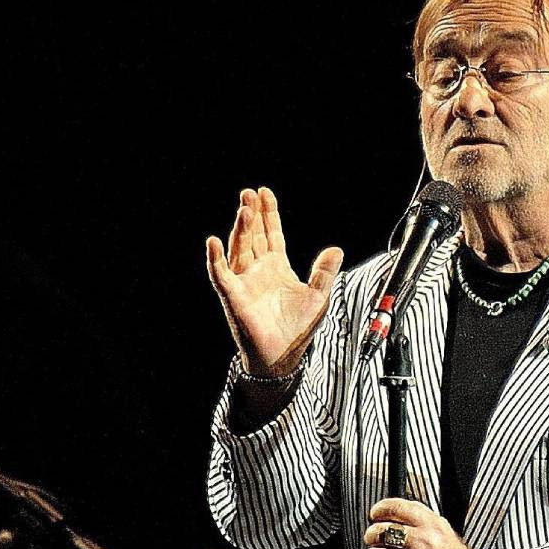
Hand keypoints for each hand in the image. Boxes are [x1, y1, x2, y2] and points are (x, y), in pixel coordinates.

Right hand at [205, 187, 343, 376]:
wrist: (283, 356)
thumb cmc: (298, 329)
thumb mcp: (318, 296)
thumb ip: (325, 272)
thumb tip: (335, 250)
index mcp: (277, 266)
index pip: (271, 233)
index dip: (268, 213)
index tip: (264, 193)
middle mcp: (258, 270)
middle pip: (252, 235)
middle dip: (251, 213)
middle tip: (249, 193)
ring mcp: (244, 281)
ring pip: (238, 248)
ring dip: (240, 229)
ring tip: (244, 209)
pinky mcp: (233, 296)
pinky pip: (221, 275)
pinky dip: (215, 259)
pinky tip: (214, 243)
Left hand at [363, 497, 475, 548]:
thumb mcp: (444, 532)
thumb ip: (422, 520)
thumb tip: (394, 511)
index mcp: (432, 525)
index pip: (397, 508)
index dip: (380, 510)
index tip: (374, 515)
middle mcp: (425, 542)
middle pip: (383, 532)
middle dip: (371, 535)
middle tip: (371, 539)